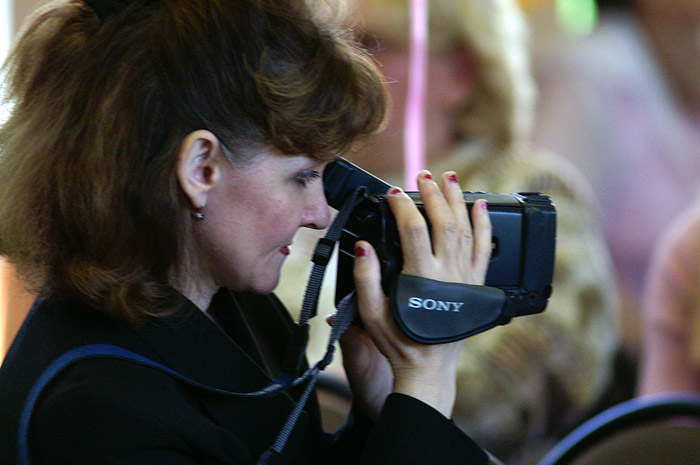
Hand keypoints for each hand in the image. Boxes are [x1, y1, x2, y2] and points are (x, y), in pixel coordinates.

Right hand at [342, 170, 491, 417]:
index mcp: (420, 278)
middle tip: (423, 177)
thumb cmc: (398, 342)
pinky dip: (484, 225)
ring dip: (457, 201)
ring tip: (449, 179)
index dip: (402, 206)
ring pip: (466, 230)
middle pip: (443, 222)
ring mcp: (465, 278)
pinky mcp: (476, 285)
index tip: (393, 194)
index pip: (412, 229)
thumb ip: (365, 279)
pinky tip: (480, 205)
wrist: (428, 368)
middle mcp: (447, 274)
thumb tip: (364, 246)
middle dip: (433, 194)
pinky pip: (484, 249)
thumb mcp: (370, 314)